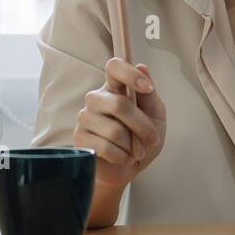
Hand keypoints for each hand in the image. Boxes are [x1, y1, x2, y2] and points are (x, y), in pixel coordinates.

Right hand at [73, 58, 166, 189]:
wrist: (129, 168)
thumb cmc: (143, 137)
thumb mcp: (155, 115)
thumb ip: (150, 94)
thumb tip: (142, 66)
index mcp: (115, 87)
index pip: (114, 66)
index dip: (130, 74)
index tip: (147, 88)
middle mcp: (97, 98)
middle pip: (119, 104)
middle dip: (142, 125)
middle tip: (152, 139)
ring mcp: (85, 117)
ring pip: (114, 130)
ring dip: (133, 145)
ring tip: (136, 151)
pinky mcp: (79, 138)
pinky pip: (104, 147)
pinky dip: (122, 156)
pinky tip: (125, 157)